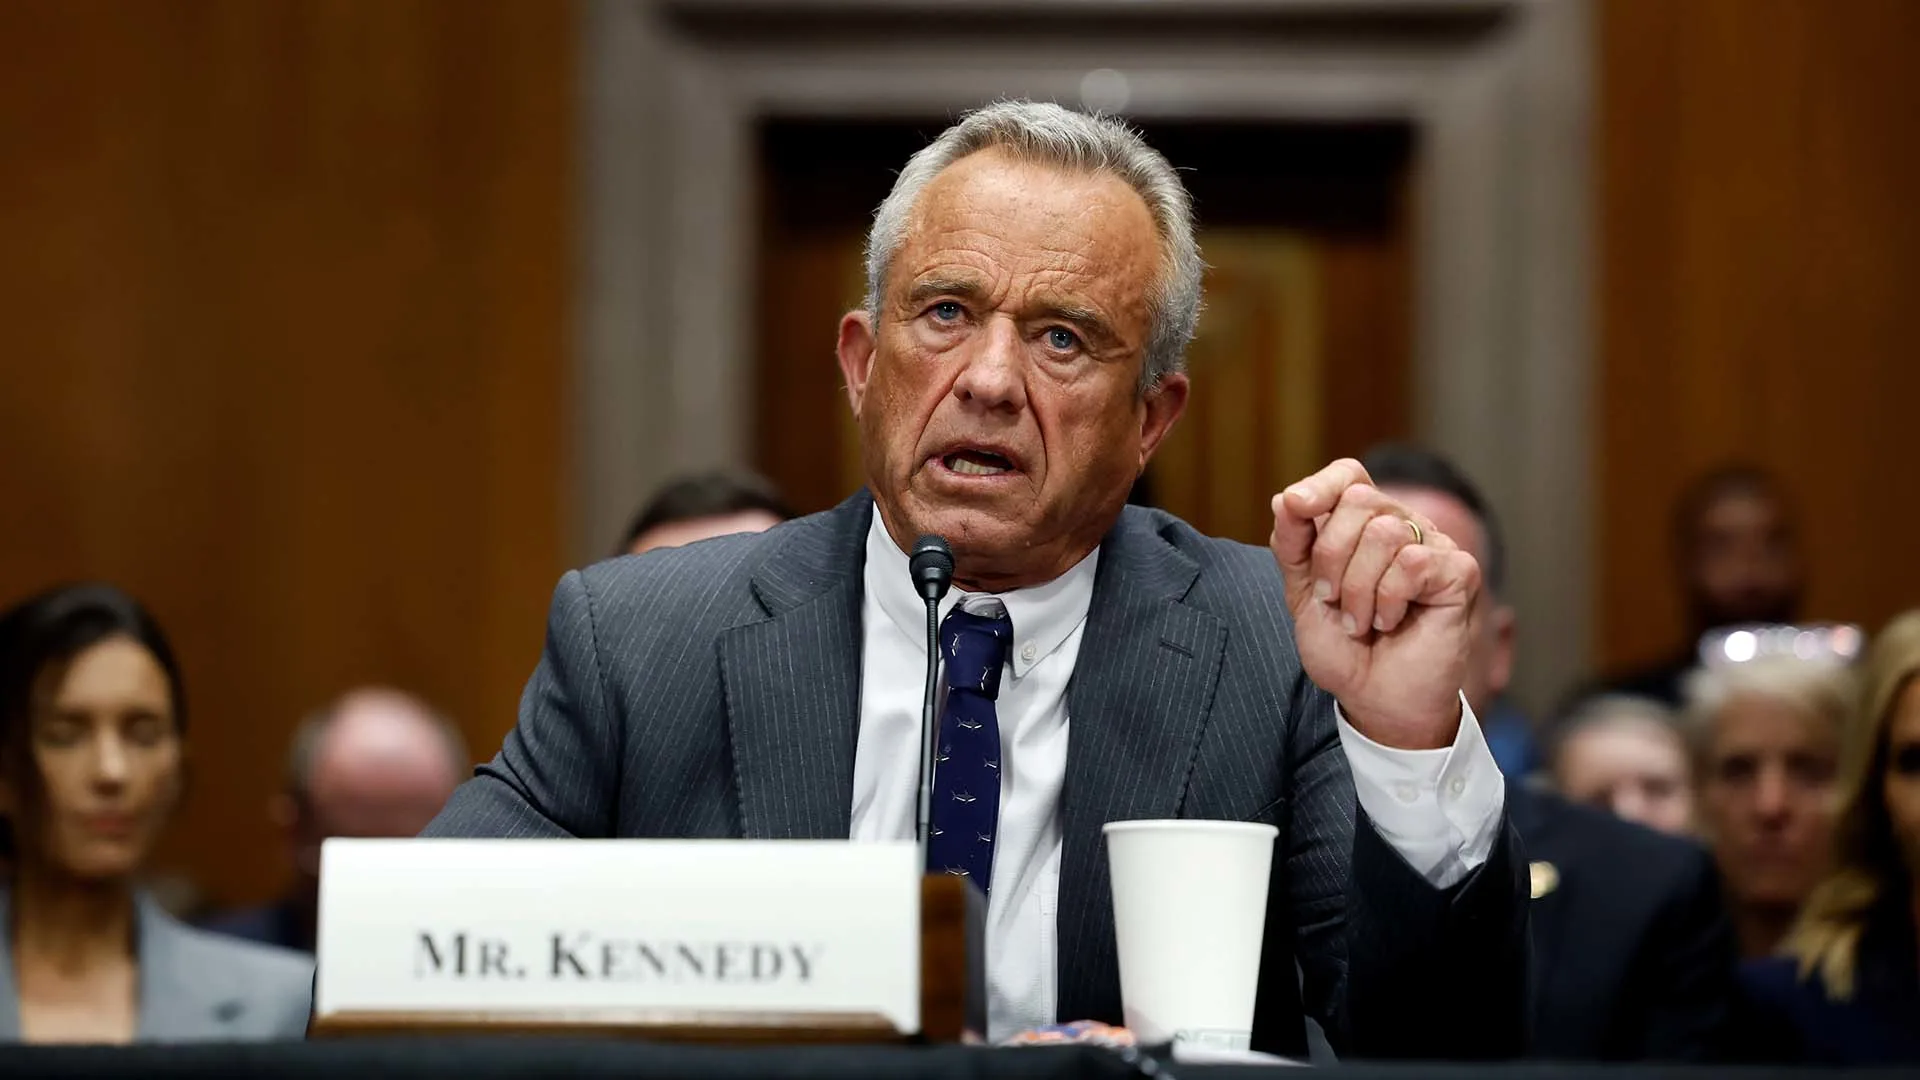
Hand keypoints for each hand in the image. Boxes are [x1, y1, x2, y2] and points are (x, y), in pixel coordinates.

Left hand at [1270, 458, 1479, 749]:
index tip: (1297, 508)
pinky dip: (1389, 600)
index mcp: (1365, 525)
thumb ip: (1293, 545)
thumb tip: (1287, 497)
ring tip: (1362, 621)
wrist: (1375, 699)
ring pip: (1384, 532)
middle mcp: (1404, 526)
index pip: (1349, 474)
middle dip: (1330, 557)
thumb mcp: (1302, 593)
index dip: (1321, 484)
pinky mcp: (1459, 571)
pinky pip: (1412, 562)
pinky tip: (1393, 622)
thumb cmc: (1345, 648)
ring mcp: (1435, 545)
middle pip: (1359, 500)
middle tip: (1333, 602)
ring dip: (1358, 590)